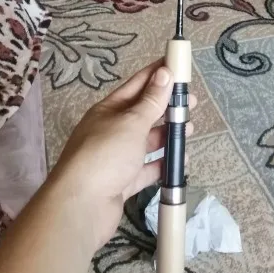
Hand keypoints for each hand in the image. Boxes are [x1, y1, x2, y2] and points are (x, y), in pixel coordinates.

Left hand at [51, 60, 194, 252]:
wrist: (81, 206)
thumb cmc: (105, 155)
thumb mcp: (132, 122)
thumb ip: (151, 101)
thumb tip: (164, 73)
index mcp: (109, 110)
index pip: (137, 85)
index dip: (158, 74)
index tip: (179, 66)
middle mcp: (111, 131)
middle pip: (144, 114)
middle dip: (167, 107)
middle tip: (192, 104)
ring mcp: (116, 158)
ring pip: (146, 141)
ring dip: (167, 135)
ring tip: (188, 131)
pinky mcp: (122, 182)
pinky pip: (147, 169)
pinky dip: (162, 164)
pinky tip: (179, 162)